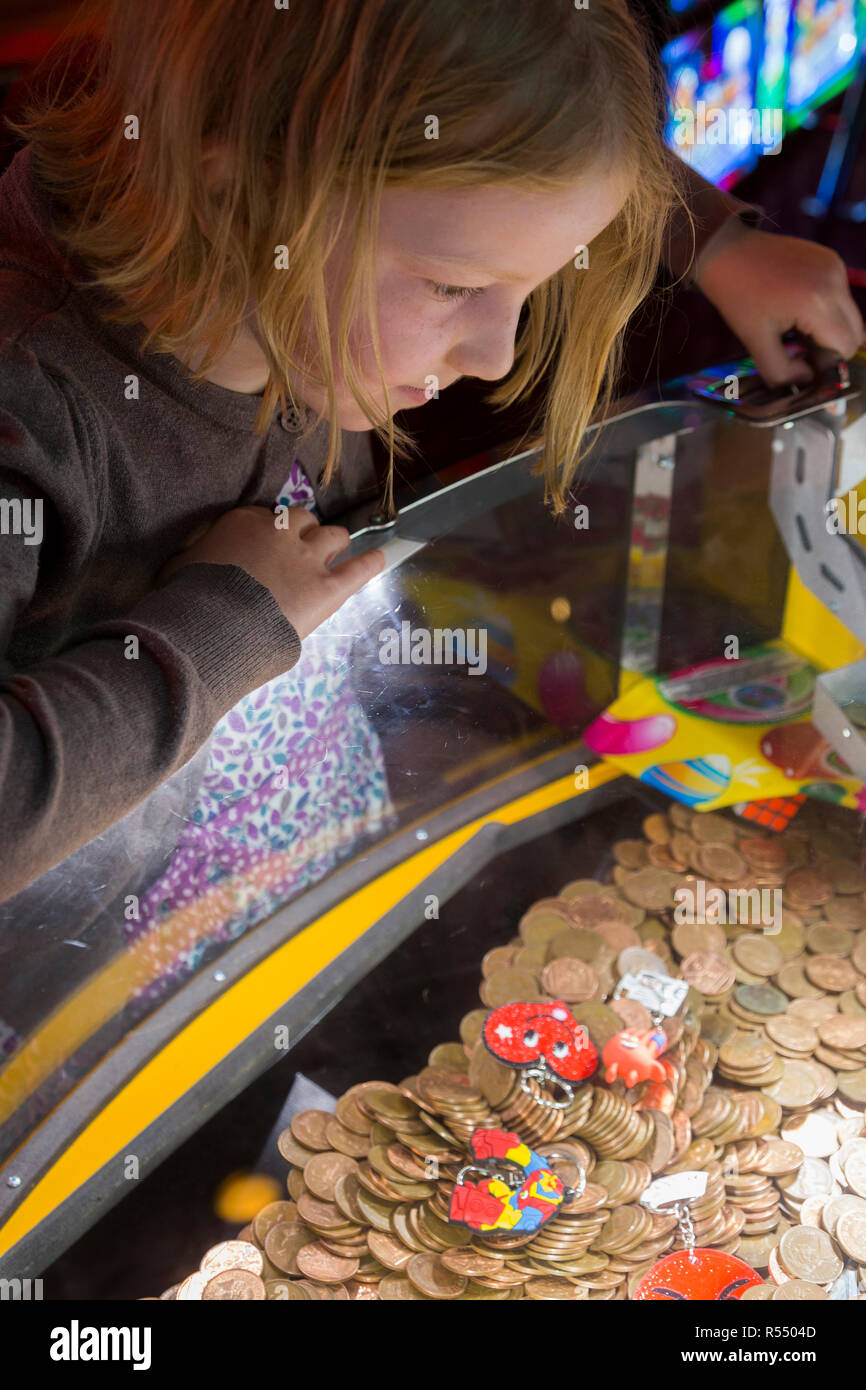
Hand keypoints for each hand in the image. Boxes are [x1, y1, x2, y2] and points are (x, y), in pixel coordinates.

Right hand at [156, 505, 384, 639]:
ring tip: (336, 551)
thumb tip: (183, 567)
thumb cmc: (189, 600)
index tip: (270, 544)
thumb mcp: (179, 568)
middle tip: (302, 551)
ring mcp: (308, 560)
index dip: (272, 532)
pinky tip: (380, 557)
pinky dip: (371, 563)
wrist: (214, 625)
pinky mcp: (327, 589)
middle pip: (305, 520)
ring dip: (334, 543)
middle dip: (305, 534)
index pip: (268, 516)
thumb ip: (191, 561)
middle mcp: (280, 533)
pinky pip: (359, 569)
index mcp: (245, 523)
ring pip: (334, 536)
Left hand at [692, 220, 864, 386]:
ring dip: (828, 327)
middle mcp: (835, 281)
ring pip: (850, 314)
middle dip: (829, 346)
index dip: (824, 362)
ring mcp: (836, 266)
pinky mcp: (832, 259)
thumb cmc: (737, 297)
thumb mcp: (755, 342)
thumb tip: (806, 381)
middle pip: (854, 332)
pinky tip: (798, 305)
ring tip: (795, 324)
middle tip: (796, 344)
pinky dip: (826, 308)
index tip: (798, 359)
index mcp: (818, 303)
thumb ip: (782, 372)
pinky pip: (841, 295)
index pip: (844, 348)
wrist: (727, 251)